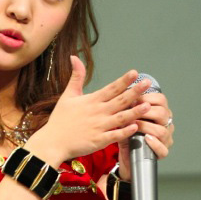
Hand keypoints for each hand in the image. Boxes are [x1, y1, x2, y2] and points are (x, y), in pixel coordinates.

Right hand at [29, 57, 154, 164]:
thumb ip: (76, 77)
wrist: (53, 142)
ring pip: (120, 118)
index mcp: (91, 100)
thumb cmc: (60, 120)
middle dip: (135, 91)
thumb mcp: (68, 95)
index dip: (124, 80)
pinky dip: (125, 132)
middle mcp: (97, 112)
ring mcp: (99, 127)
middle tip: (148, 84)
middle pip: (120, 100)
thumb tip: (74, 57)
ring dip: (134, 111)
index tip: (135, 72)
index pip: (111, 88)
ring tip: (148, 105)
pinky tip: (135, 127)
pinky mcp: (98, 141)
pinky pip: (114, 136)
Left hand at [117, 82, 173, 177]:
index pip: (160, 100)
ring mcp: (166, 139)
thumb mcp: (126, 120)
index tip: (134, 98)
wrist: (127, 157)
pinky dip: (154, 143)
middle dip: (146, 111)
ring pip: (162, 131)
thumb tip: (123, 96)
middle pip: (163, 113)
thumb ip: (127, 110)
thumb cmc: (128, 136)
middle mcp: (166, 124)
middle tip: (132, 112)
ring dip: (146, 126)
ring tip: (135, 125)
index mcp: (160, 112)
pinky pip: (162, 149)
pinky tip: (146, 138)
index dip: (147, 97)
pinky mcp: (162, 153)